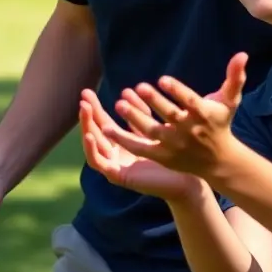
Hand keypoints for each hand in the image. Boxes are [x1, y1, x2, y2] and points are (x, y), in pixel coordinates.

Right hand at [80, 90, 200, 201]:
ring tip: (84, 109)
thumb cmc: (176, 155)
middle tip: (84, 95)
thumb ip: (141, 113)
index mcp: (125, 143)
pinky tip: (90, 135)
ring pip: (94, 144)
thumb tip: (126, 90)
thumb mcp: (153, 128)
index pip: (105, 122)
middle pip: (97, 131)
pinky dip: (91, 149)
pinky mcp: (118, 176)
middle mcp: (118, 154)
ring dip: (87, 126)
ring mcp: (116, 165)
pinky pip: (98, 163)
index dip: (97, 107)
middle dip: (89, 113)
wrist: (187, 181)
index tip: (88, 92)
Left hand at [102, 53, 247, 177]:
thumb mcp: (230, 101)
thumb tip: (242, 55)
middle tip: (139, 87)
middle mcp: (189, 130)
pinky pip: (141, 147)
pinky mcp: (163, 156)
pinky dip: (125, 139)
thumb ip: (234, 77)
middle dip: (154, 102)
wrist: (218, 161)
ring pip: (152, 131)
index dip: (177, 90)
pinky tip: (108, 129)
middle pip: (169, 115)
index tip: (163, 79)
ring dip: (135, 118)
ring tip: (119, 104)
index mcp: (204, 114)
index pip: (190, 101)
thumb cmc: (221, 124)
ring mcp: (175, 145)